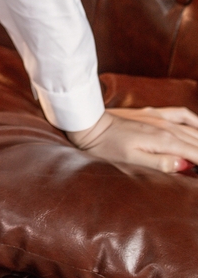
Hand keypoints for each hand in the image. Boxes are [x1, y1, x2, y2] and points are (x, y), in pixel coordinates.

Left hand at [65, 105, 197, 172]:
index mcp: (163, 141)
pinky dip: (195, 121)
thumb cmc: (107, 147)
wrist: (90, 124)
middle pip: (197, 141)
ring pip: (193, 129)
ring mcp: (160, 118)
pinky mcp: (154, 113)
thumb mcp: (131, 160)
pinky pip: (181, 114)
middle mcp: (166, 127)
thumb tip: (185, 164)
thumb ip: (160, 163)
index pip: (196, 154)